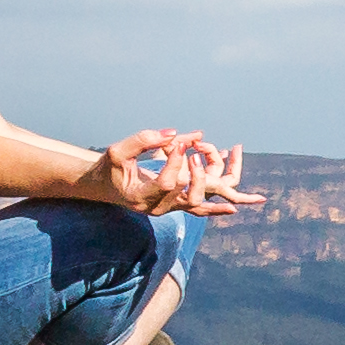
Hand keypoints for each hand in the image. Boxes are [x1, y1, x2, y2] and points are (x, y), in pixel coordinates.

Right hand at [106, 129, 256, 215]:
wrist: (105, 185)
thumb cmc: (110, 167)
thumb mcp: (118, 151)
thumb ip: (143, 140)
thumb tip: (175, 134)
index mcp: (141, 197)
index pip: (167, 184)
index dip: (176, 164)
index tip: (180, 144)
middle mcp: (157, 208)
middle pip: (190, 196)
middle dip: (200, 172)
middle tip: (199, 149)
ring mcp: (168, 209)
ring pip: (201, 204)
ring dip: (218, 183)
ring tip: (232, 155)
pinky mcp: (175, 205)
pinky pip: (201, 209)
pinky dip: (219, 206)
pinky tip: (239, 203)